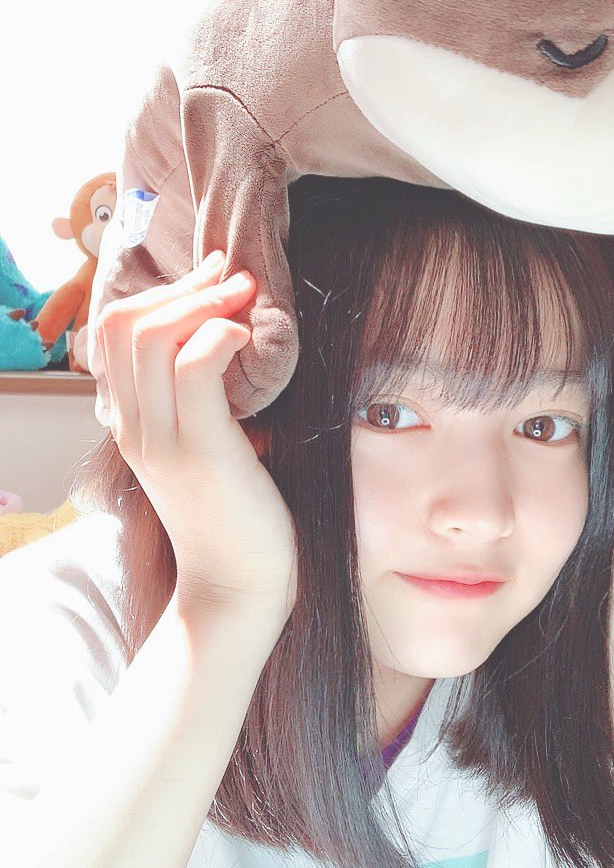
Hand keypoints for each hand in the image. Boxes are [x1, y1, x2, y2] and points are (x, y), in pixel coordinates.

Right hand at [96, 252, 297, 631]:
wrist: (238, 588)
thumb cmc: (237, 515)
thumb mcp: (208, 447)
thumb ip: (202, 401)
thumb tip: (226, 339)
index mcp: (130, 422)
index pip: (112, 332)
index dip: (161, 292)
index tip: (213, 279)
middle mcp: (133, 427)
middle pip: (122, 323)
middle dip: (181, 286)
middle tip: (234, 279)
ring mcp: (160, 439)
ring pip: (150, 336)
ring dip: (204, 302)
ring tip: (246, 300)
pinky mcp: (199, 450)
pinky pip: (195, 366)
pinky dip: (221, 336)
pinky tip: (248, 341)